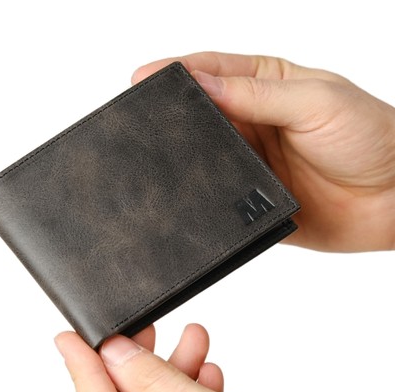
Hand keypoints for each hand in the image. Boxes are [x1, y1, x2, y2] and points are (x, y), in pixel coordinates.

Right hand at [132, 52, 394, 251]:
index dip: (175, 73)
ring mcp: (251, 165)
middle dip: (169, 117)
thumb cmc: (369, 137)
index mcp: (266, 86)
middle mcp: (254, 124)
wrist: (394, 199)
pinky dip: (201, 198)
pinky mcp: (253, 203)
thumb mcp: (315, 101)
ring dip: (182, 159)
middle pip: (200, 116)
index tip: (143, 79)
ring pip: (204, 159)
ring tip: (154, 158)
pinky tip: (186, 196)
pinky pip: (219, 199)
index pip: (211, 72)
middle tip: (138, 120)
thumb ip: (258, 97)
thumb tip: (202, 85)